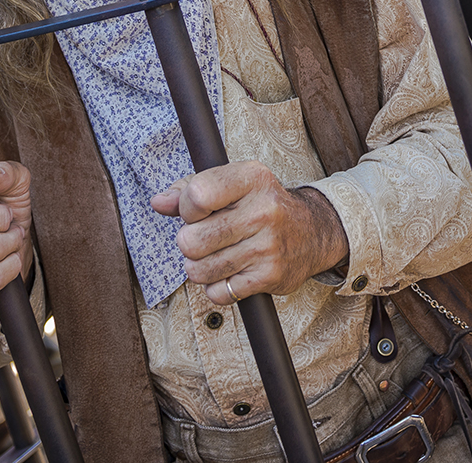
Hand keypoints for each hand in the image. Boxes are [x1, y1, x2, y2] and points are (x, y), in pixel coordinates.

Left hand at [154, 161, 347, 302]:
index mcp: (252, 178)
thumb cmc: (261, 205)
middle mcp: (263, 210)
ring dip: (199, 267)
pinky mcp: (269, 277)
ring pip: (199, 270)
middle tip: (205, 238)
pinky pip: (218, 292)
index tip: (196, 211)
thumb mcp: (232, 184)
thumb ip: (189, 189)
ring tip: (216, 255)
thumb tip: (159, 202)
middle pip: (191, 240)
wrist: (312, 232)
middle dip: (189, 243)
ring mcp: (268, 246)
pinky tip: (231, 271)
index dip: (185, 208)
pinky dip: (217, 286)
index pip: (196, 195)